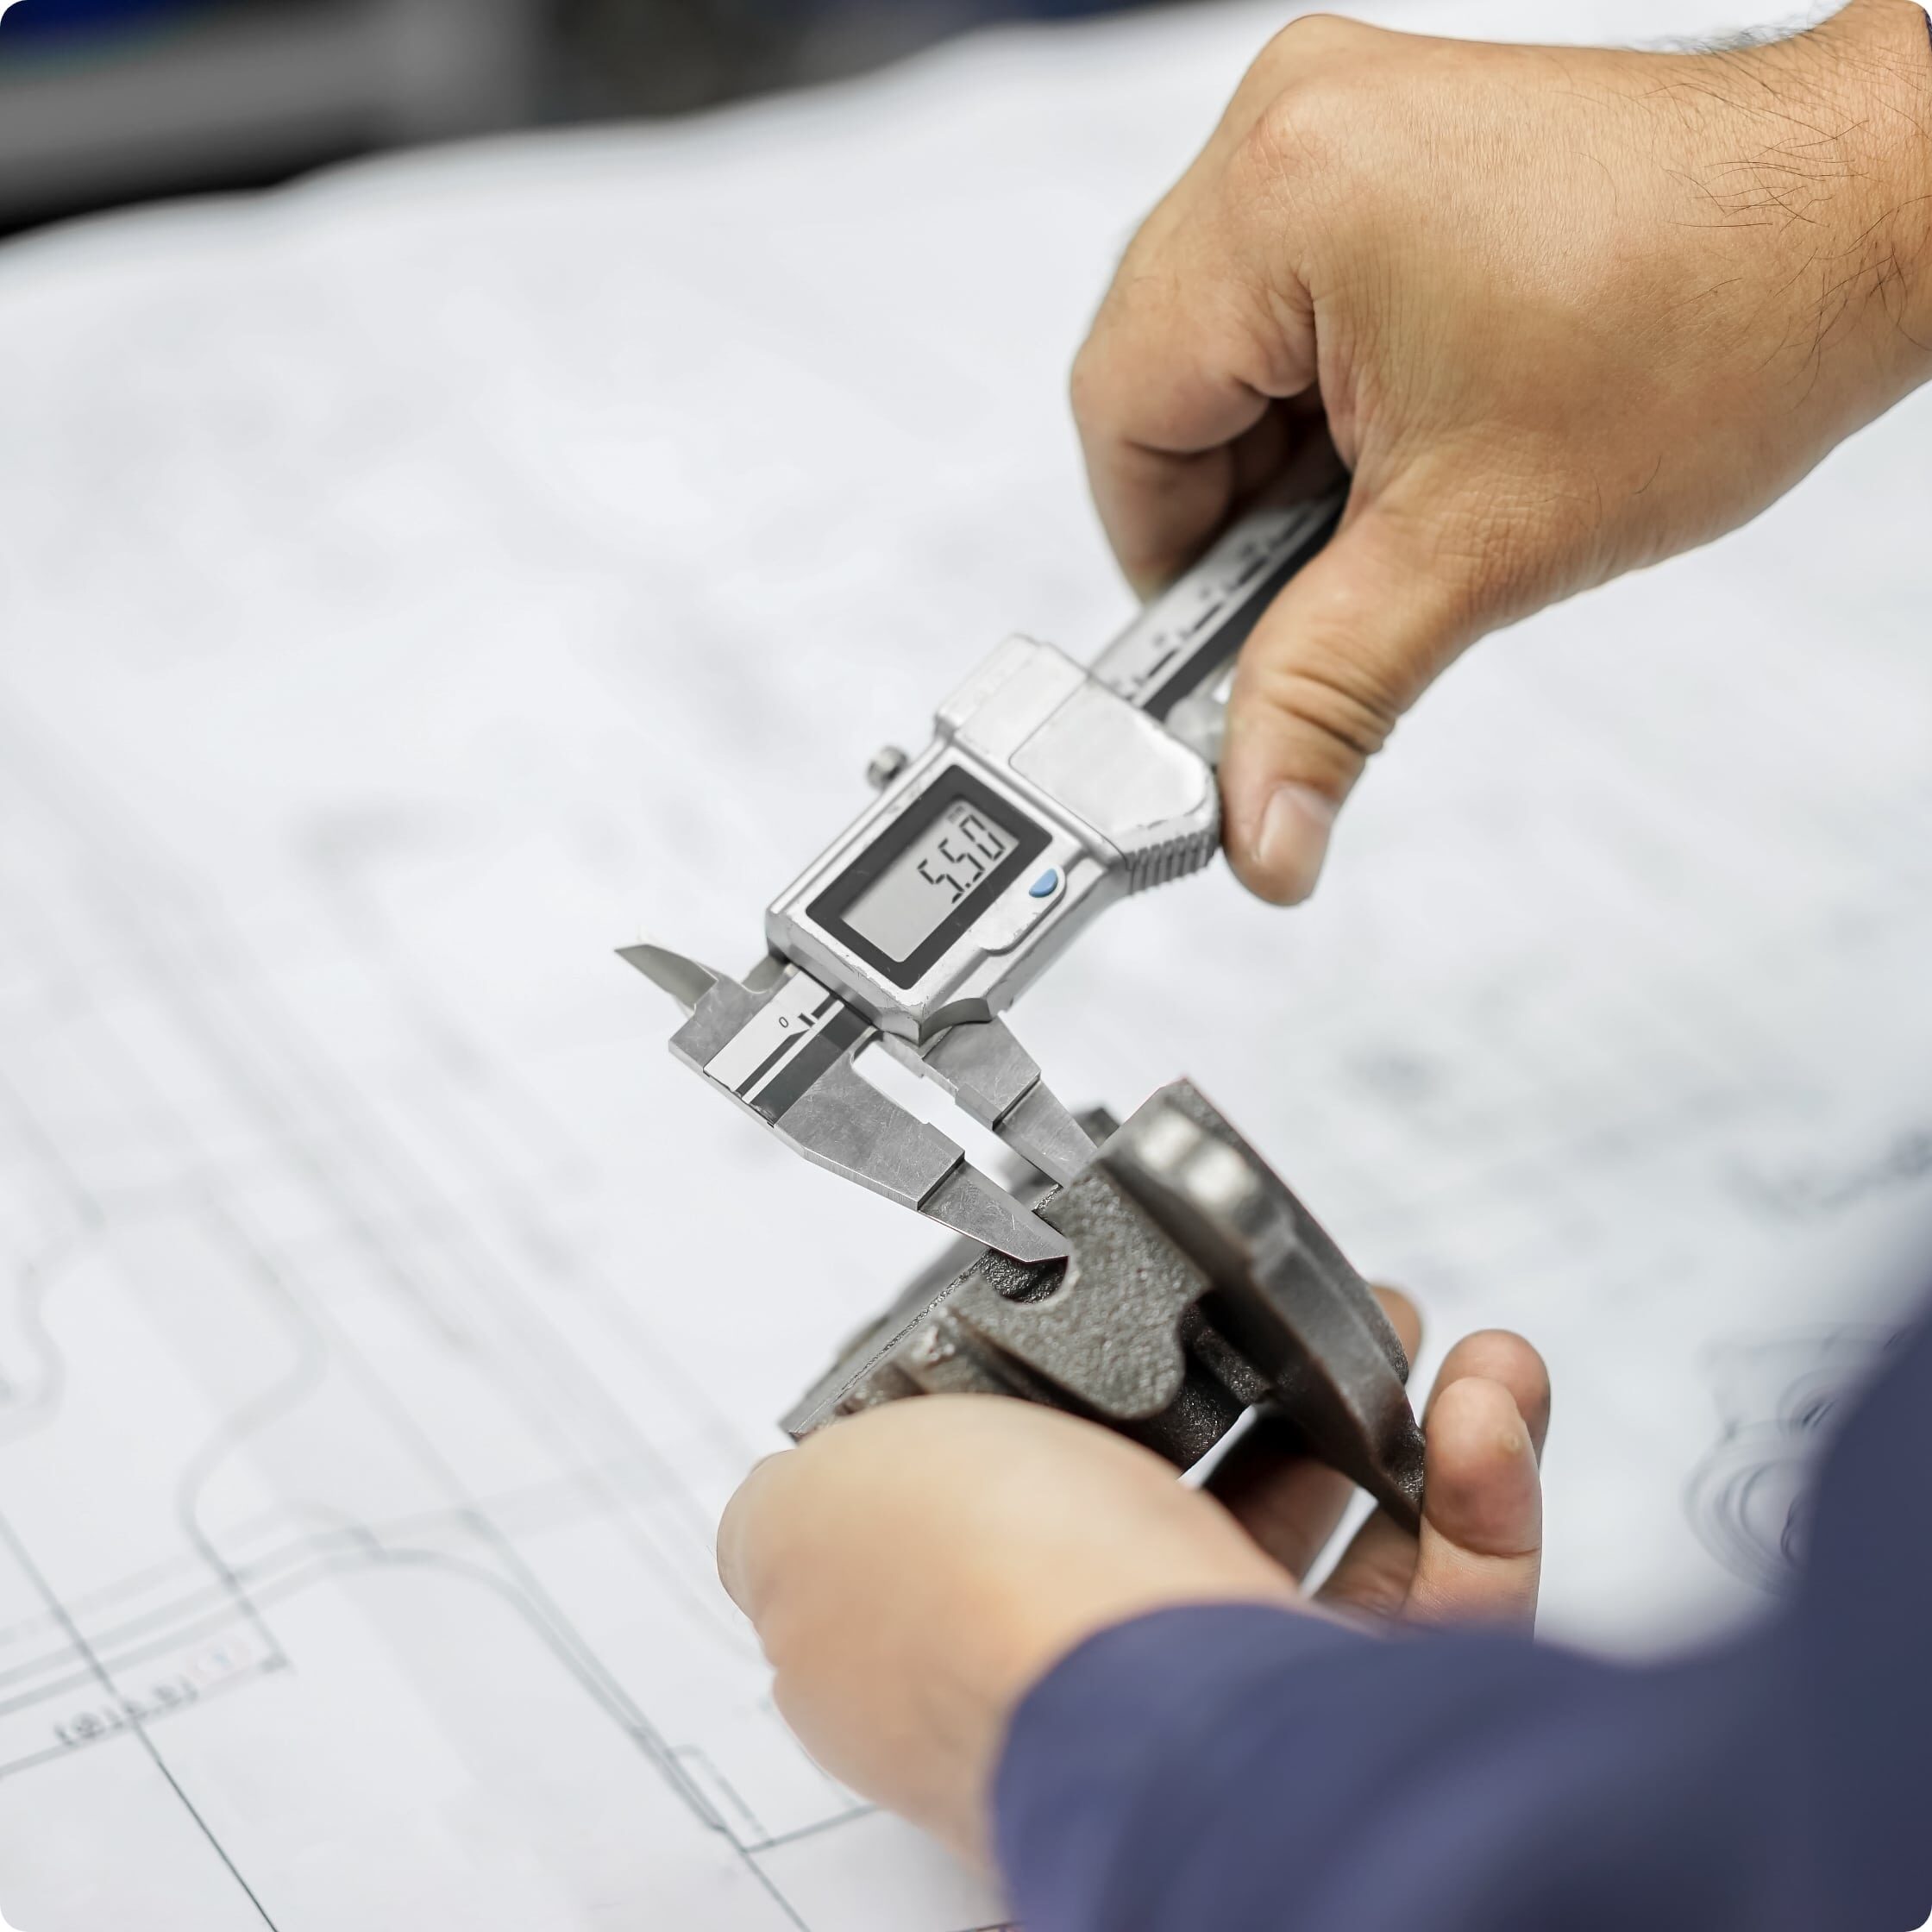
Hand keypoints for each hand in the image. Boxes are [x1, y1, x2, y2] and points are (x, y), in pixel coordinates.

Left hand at [717, 1293, 1548, 1865]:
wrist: (1169, 1709)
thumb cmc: (987, 1600)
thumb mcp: (813, 1517)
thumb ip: (794, 1503)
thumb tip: (793, 1498)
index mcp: (978, 1633)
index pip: (1026, 1511)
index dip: (1080, 1402)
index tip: (1140, 1310)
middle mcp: (1108, 1669)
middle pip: (1192, 1502)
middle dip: (1260, 1382)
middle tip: (1304, 1311)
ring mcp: (1241, 1698)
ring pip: (1333, 1540)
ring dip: (1381, 1411)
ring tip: (1403, 1330)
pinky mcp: (1367, 1714)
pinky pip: (1451, 1589)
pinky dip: (1479, 1481)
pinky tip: (1483, 1397)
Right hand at [1072, 1, 1931, 902]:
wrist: (1873, 217)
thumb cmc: (1721, 326)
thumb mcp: (1477, 551)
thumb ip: (1327, 701)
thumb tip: (1252, 832)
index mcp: (1282, 199)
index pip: (1118, 415)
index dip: (1161, 556)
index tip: (1219, 642)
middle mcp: (1289, 128)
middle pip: (1159, 377)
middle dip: (1233, 508)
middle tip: (1331, 578)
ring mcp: (1336, 120)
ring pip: (1221, 344)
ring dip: (1286, 455)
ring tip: (1403, 498)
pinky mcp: (1383, 139)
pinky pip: (1285, 296)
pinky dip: (1326, 396)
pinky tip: (1412, 439)